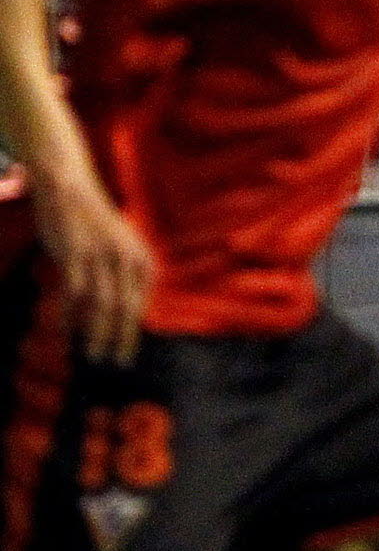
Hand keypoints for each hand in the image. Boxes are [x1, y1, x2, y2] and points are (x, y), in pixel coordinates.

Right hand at [33, 171, 153, 365]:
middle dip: (120, 340)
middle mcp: (126, 259)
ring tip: (92, 354)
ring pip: (101, 304)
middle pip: (125, 310)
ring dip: (97, 333)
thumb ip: (123, 279)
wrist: (70, 187)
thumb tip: (122, 316)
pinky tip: (64, 330)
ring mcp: (100, 256)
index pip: (139, 307)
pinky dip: (69, 314)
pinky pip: (73, 291)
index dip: (131, 334)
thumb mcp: (120, 250)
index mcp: (141, 261)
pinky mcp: (74, 252)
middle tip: (114, 363)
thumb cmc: (94, 224)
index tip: (124, 356)